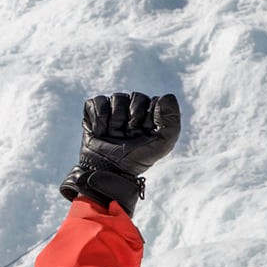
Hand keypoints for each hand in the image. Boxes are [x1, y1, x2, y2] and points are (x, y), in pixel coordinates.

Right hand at [59, 90, 181, 213]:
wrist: (108, 171)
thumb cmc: (137, 159)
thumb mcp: (162, 144)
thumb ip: (172, 122)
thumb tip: (167, 96)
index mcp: (150, 113)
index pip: (154, 101)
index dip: (148, 117)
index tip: (144, 132)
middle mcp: (132, 107)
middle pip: (136, 97)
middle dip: (132, 119)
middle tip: (128, 136)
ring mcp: (113, 108)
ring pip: (116, 98)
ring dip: (116, 121)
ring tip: (114, 135)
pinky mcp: (93, 110)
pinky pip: (97, 102)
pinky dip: (99, 118)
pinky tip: (100, 132)